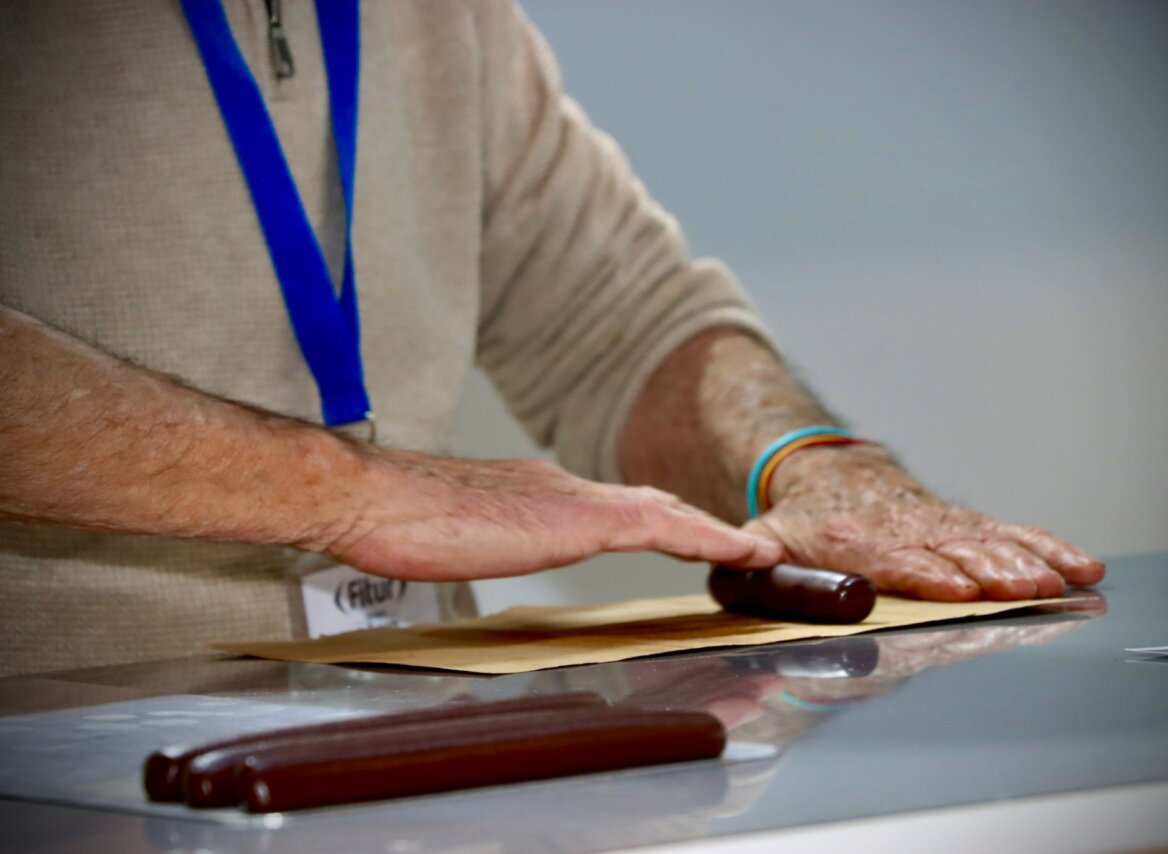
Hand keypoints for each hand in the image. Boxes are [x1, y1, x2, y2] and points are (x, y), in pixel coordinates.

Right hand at [314, 450, 782, 582]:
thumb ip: (488, 537)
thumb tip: (495, 545)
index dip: (660, 522)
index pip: (615, 507)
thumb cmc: (395, 521)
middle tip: (741, 548)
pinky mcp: (579, 519)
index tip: (692, 538)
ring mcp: (574, 499)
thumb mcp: (454, 533)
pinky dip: (707, 538)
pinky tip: (740, 553)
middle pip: (649, 504)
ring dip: (712, 532)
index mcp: (537, 491)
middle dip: (697, 525)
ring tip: (755, 552)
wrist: (372, 498)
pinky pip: (663, 528)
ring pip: (665, 512)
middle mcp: (564, 486)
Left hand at [742, 446, 1104, 600]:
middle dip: (991, 572)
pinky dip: (1048, 546)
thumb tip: (749, 565)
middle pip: (955, 553)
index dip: (927, 573)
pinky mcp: (964, 525)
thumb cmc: (797, 523)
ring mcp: (940, 526)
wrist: (828, 473)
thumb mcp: (763, 540)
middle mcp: (907, 531)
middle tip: (1025, 589)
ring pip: (990, 543)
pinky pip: (1012, 532)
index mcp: (857, 540)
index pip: (898, 559)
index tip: (956, 586)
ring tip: (1059, 582)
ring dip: (1026, 563)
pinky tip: (1083, 565)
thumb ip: (753, 564)